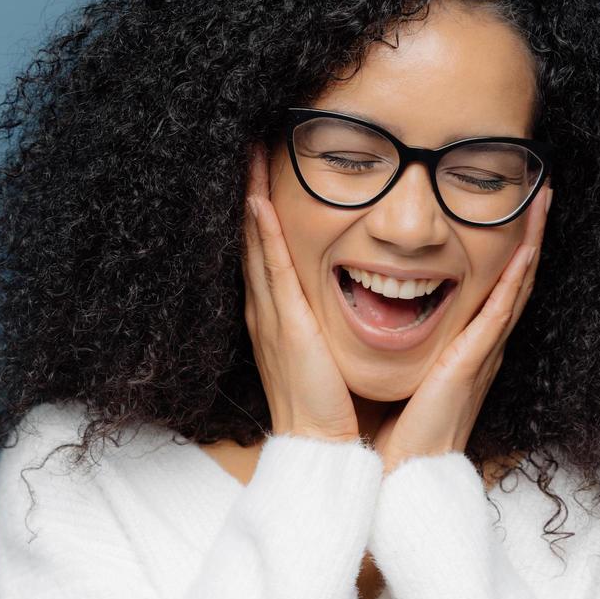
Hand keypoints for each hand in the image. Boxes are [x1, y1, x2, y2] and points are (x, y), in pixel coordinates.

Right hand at [242, 142, 360, 441]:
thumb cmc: (331, 409)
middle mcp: (269, 312)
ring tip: (250, 155)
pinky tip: (260, 201)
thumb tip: (349, 300)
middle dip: (251, 192)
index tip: (266, 171)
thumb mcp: (329, 353)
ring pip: (257, 245)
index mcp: (282, 318)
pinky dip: (264, 234)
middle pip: (255, 239)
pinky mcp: (285, 328)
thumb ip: (330, 324)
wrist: (322, 451)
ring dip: (252, 198)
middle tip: (249, 147)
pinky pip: (273, 271)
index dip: (263, 211)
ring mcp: (272, 318)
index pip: (269, 252)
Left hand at [374, 185, 553, 474]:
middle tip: (541, 188)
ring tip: (543, 201)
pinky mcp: (472, 363)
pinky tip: (526, 248)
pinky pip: (500, 312)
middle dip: (530, 232)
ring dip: (533, 241)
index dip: (507, 247)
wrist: (403, 476)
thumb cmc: (397, 433)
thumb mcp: (401, 374)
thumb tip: (379, 314)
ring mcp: (481, 353)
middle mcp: (480, 346)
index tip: (513, 207)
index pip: (491, 286)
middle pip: (514, 278)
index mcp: (463, 347)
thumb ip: (401, 346)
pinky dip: (516, 278)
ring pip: (517, 286)